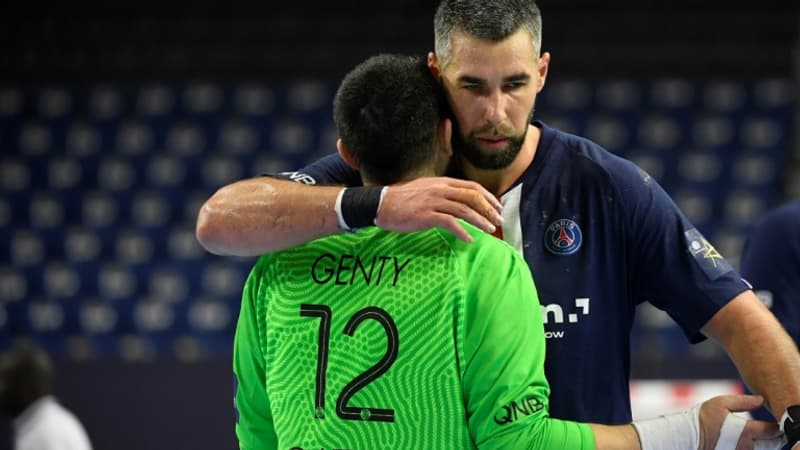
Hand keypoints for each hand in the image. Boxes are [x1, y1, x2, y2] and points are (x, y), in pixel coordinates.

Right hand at [375, 177, 503, 241]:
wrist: (382, 204)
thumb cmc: (403, 199)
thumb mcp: (426, 189)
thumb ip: (443, 193)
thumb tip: (460, 202)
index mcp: (442, 182)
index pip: (471, 186)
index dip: (487, 196)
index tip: (497, 207)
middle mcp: (440, 189)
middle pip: (472, 197)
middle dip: (488, 209)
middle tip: (499, 221)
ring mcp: (433, 202)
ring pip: (464, 210)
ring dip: (480, 221)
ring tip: (490, 230)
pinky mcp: (426, 215)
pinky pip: (450, 223)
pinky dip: (462, 231)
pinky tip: (469, 239)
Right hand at [698, 395, 783, 449]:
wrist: (687, 437)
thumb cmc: (702, 418)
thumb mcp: (721, 403)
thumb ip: (743, 401)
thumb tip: (761, 400)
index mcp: (745, 431)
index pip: (771, 430)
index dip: (776, 424)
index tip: (775, 420)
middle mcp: (746, 446)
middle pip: (773, 445)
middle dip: (776, 437)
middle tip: (773, 430)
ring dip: (768, 444)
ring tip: (765, 436)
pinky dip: (756, 447)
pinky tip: (752, 442)